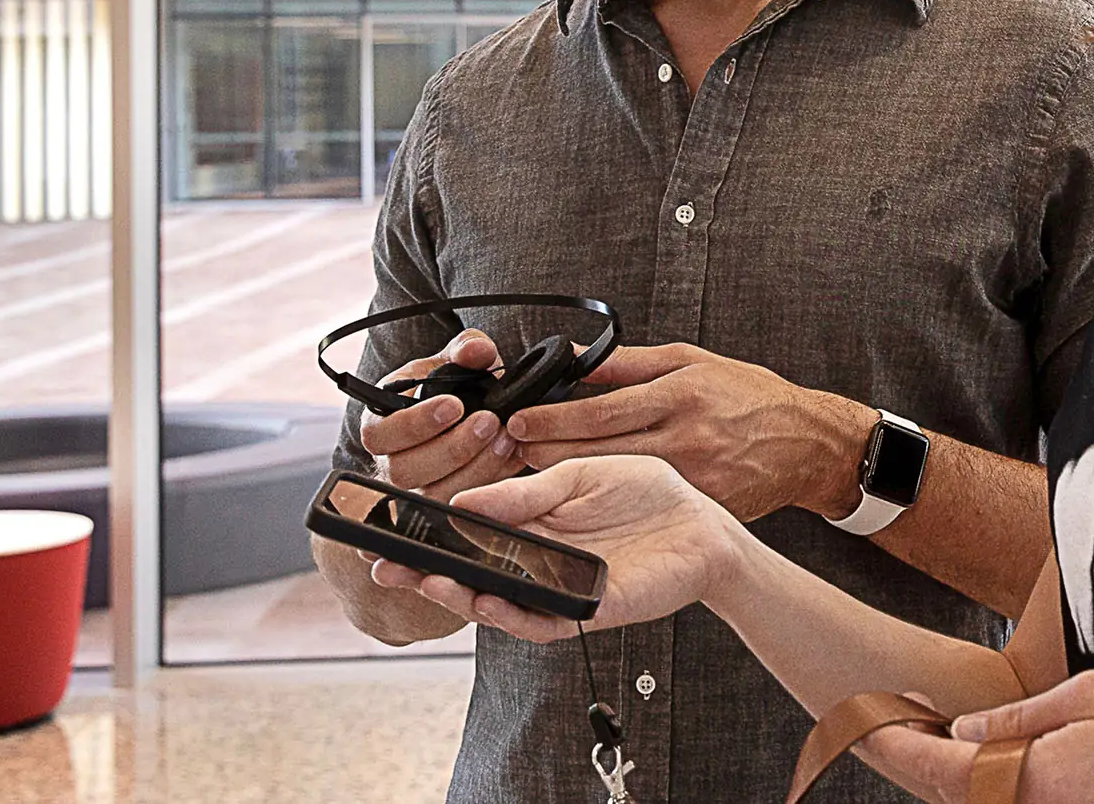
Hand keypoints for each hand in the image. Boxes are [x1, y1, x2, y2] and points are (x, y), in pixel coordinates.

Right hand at [358, 330, 526, 498]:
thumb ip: (465, 349)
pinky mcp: (444, 504)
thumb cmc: (452, 387)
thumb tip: (476, 350)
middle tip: (488, 421)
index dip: (415, 423)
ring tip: (506, 437)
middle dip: (452, 447)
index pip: (380, 433)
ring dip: (475, 466)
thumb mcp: (456, 360)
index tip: (454, 405)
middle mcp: (392, 461)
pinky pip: (462, 505)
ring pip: (435, 493)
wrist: (470, 413)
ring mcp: (416, 488)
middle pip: (406, 470)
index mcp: (381, 423)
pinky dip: (491, 480)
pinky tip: (512, 456)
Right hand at [367, 455, 739, 642]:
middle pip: (472, 571)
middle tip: (387, 566)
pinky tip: (487, 603)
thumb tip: (465, 502)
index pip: (472, 531)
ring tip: (429, 582)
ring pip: (498, 601)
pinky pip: (540, 620)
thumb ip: (528, 492)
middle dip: (427, 572)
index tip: (391, 527)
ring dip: (461, 595)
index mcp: (534, 520)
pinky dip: (511, 614)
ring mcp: (558, 588)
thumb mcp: (583, 473)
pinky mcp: (585, 611)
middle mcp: (538, 559)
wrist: (706, 525)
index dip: (433, 533)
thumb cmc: (650, 494)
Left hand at [505, 343, 872, 521]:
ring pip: (615, 484)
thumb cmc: (750, 396)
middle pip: (599, 452)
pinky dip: (610, 506)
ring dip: (569, 483)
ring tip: (530, 479)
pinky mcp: (701, 506)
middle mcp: (684, 438)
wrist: (808, 443)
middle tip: (507, 452)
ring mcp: (693, 478)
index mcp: (680, 396)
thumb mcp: (692, 361)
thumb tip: (577, 359)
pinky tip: (581, 505)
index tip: (519, 422)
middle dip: (546, 454)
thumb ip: (631, 363)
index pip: (602, 411)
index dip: (554, 419)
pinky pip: (646, 508)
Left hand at [867, 672, 1093, 803]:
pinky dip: (987, 787)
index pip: (939, 769)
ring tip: (927, 733)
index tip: (868, 716)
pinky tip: (982, 760)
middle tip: (887, 719)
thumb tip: (964, 729)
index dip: (896, 742)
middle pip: (951, 797)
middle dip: (912, 760)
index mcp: (1033, 780)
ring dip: (949, 776)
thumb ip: (1021, 716)